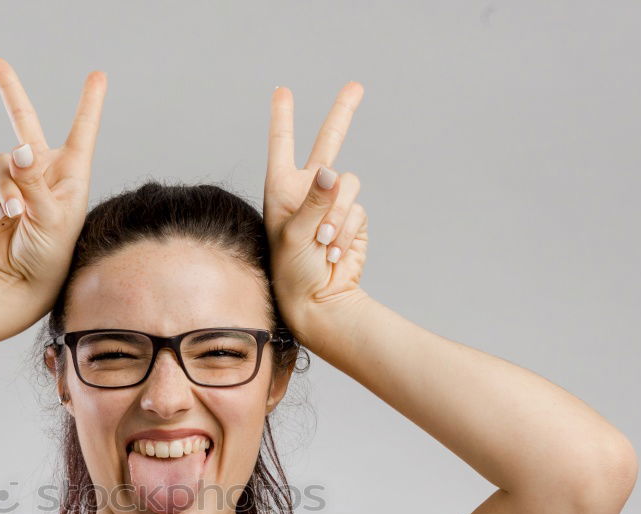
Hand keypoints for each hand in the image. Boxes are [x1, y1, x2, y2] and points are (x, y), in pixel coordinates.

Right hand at [0, 58, 106, 309]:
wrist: (20, 281)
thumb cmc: (49, 255)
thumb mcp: (49, 219)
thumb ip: (33, 182)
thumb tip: (19, 150)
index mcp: (71, 174)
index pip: (82, 131)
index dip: (89, 102)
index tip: (97, 76)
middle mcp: (44, 172)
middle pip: (24, 120)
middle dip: (8, 90)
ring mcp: (18, 181)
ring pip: (1, 160)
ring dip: (5, 186)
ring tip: (14, 214)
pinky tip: (1, 218)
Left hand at [264, 81, 369, 333]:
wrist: (317, 300)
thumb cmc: (293, 271)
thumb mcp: (295, 235)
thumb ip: (314, 202)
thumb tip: (331, 173)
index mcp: (282, 190)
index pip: (283, 146)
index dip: (283, 118)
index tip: (282, 91)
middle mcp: (308, 192)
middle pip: (328, 142)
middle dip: (343, 113)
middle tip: (356, 86)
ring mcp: (332, 204)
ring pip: (349, 184)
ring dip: (338, 215)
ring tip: (323, 243)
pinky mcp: (353, 220)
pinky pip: (358, 210)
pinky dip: (348, 231)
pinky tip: (334, 252)